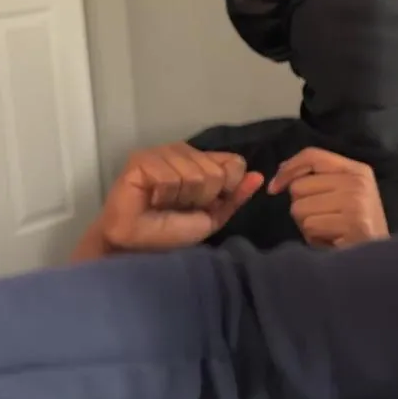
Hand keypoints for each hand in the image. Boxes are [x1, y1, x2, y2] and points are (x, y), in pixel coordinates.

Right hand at [98, 143, 263, 250]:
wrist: (138, 246)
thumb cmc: (172, 231)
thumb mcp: (212, 217)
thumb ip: (235, 197)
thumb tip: (259, 176)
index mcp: (201, 161)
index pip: (234, 162)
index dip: (227, 188)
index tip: (206, 204)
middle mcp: (182, 152)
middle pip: (216, 171)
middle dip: (203, 198)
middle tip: (180, 207)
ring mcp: (161, 153)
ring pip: (195, 173)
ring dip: (183, 198)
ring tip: (164, 204)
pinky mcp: (141, 160)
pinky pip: (171, 176)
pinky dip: (165, 195)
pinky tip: (152, 199)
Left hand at [268, 147, 388, 247]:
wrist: (381, 260)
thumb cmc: (356, 228)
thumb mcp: (344, 195)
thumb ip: (318, 180)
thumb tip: (281, 172)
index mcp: (357, 170)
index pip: (312, 156)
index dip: (288, 169)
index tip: (274, 188)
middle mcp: (357, 181)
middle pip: (299, 185)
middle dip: (301, 206)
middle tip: (322, 220)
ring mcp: (356, 202)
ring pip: (300, 208)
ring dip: (306, 225)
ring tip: (327, 231)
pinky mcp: (353, 223)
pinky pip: (310, 226)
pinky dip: (314, 238)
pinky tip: (331, 241)